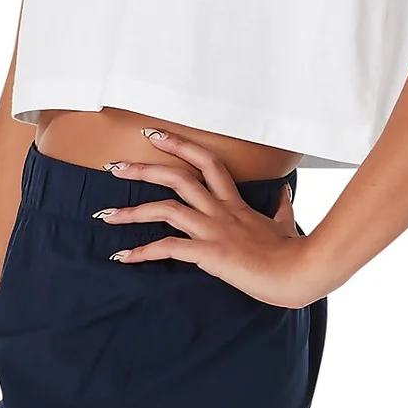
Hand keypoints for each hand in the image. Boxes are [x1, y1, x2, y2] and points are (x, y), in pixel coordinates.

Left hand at [96, 129, 322, 308]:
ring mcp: (214, 229)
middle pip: (179, 177)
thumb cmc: (293, 253)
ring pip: (166, 208)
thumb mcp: (286, 225)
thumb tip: (285, 193)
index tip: (156, 135)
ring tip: (106, 216)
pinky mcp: (210, 252)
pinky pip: (169, 248)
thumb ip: (281, 208)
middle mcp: (221, 210)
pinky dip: (143, 252)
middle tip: (115, 165)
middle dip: (144, 169)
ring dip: (132, 211)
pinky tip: (124, 257)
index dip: (181, 145)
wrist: (300, 272)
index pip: (207, 163)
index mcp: (236, 203)